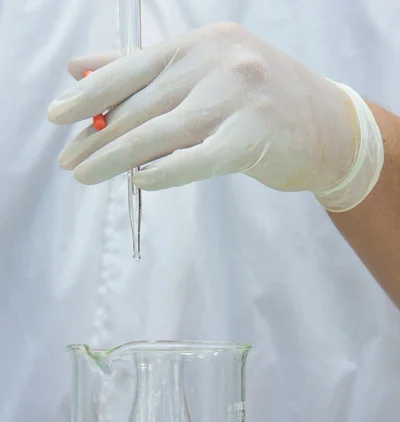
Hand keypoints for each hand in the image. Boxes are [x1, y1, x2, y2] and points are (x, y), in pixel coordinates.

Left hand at [48, 22, 382, 210]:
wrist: (330, 128)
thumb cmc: (261, 103)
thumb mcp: (205, 72)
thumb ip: (144, 71)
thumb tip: (80, 69)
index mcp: (201, 43)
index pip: (131, 68)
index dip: (90, 94)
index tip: (57, 117)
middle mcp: (217, 62)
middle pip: (140, 105)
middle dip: (97, 136)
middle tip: (69, 160)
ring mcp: (238, 98)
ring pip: (160, 132)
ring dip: (115, 157)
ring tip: (85, 175)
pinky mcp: (253, 138)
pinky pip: (196, 158)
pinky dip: (163, 171)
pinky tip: (137, 182)